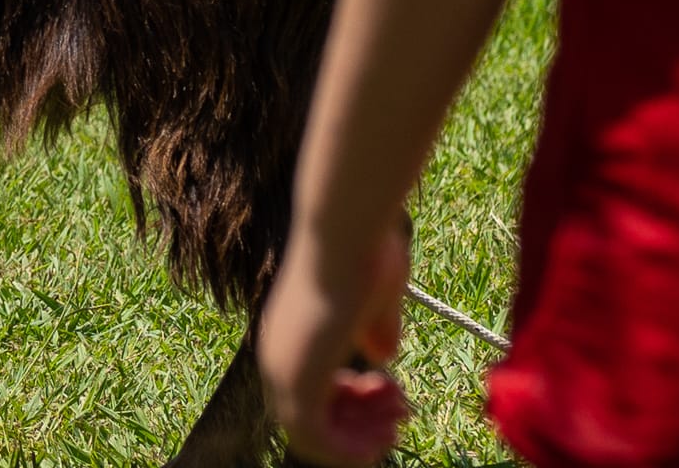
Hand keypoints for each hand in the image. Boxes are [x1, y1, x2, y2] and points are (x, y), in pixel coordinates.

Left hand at [261, 223, 413, 465]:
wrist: (346, 233)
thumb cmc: (364, 254)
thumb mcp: (374, 300)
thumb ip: (375, 329)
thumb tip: (381, 356)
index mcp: (292, 334)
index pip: (314, 390)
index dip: (356, 400)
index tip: (393, 391)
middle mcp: (278, 354)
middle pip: (313, 417)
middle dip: (361, 422)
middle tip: (400, 413)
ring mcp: (282, 369)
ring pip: (312, 435)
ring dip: (358, 440)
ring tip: (394, 422)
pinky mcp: (295, 382)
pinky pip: (315, 441)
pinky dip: (348, 449)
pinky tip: (381, 438)